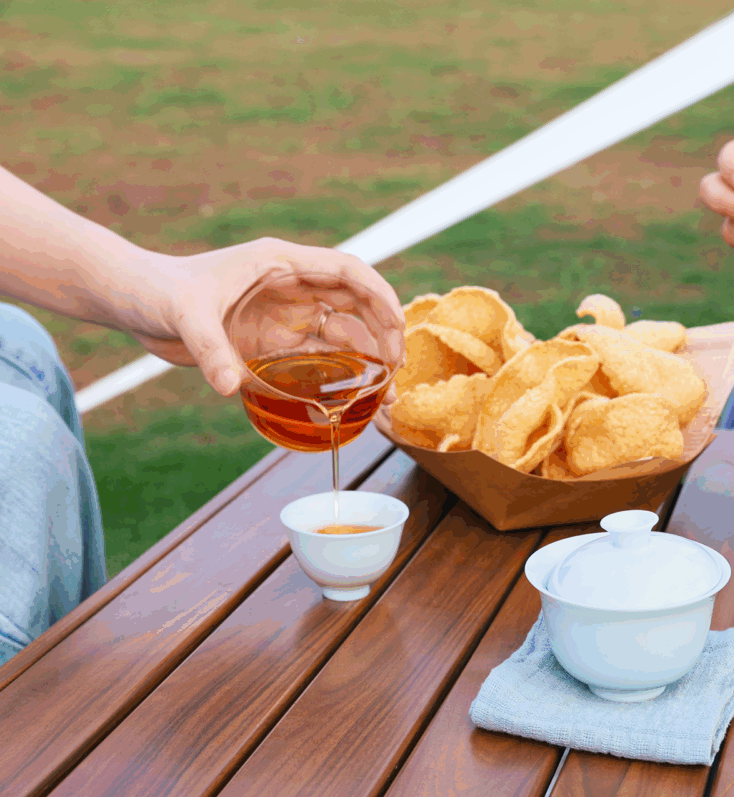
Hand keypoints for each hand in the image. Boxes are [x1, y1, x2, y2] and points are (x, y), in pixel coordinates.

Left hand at [113, 238, 405, 396]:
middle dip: (384, 331)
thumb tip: (230, 386)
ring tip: (384, 392)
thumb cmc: (160, 291)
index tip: (397, 325)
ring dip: (368, 358)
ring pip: (343, 333)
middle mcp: (293, 287)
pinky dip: (340, 375)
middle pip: (357, 304)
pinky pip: (318, 358)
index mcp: (282, 263)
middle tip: (397, 369)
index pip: (348, 271)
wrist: (136, 301)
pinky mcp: (275, 341)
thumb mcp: (185, 315)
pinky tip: (353, 398)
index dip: (379, 294)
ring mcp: (287, 315)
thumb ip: (209, 348)